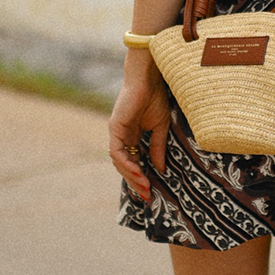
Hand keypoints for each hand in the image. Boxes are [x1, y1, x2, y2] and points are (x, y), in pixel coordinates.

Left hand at [109, 59, 170, 198]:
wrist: (150, 79)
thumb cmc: (156, 98)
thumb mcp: (160, 128)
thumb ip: (157, 148)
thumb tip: (160, 169)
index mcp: (132, 137)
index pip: (133, 162)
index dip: (140, 177)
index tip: (150, 191)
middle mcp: (122, 137)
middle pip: (125, 166)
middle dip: (135, 181)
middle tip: (146, 195)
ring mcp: (116, 133)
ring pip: (120, 162)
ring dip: (131, 176)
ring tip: (144, 186)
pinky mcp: (114, 128)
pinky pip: (117, 152)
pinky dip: (126, 164)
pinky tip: (138, 171)